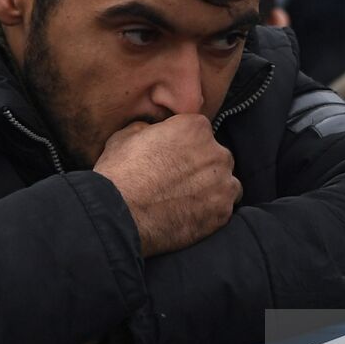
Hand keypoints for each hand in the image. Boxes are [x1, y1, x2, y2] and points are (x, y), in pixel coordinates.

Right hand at [93, 114, 241, 257]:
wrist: (119, 215)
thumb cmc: (119, 173)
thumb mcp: (126, 135)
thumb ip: (148, 129)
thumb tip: (151, 131)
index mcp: (195, 128)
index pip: (198, 131)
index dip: (184, 145)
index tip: (172, 158)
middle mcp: (216, 152)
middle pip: (216, 156)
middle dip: (202, 166)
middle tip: (178, 181)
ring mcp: (222, 183)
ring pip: (225, 183)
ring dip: (212, 188)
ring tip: (188, 200)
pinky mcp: (222, 212)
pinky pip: (224, 208)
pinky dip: (211, 211)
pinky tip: (190, 216)